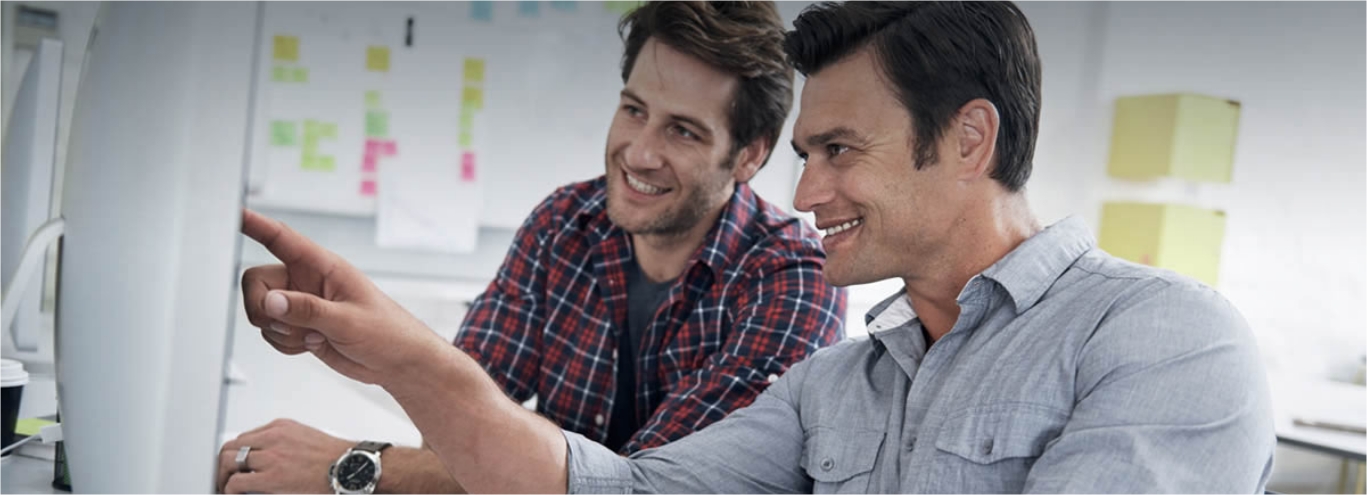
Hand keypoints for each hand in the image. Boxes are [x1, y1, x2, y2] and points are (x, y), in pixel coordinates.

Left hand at [216, 419, 350, 493]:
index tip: (234, 463)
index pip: (245, 436)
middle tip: (223, 476)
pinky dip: (230, 489)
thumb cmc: (334, 457)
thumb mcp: (305, 438)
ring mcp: (270, 457)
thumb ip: (282, 442)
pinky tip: (234, 494)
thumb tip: (265, 456)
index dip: (236, 452)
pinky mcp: (271, 477)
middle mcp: (272, 438)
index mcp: (280, 427)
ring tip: (225, 486)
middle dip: (224, 463)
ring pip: (230, 462)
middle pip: (232, 446)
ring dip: (224, 476)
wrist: (349, 467)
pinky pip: (237, 481)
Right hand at [239, 209, 447, 385]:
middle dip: (266, 309)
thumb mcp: (348, 320)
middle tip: (293, 324)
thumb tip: (272, 302)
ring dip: (282, 331)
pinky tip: (313, 345)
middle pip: (256, 283)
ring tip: (316, 336)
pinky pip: (271, 334)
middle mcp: (307, 281)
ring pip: (262, 313)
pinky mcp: (299, 327)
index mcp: (323, 266)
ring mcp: (302, 305)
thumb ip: (307, 310)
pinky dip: (286, 344)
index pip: (281, 239)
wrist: (397, 362)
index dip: (255, 225)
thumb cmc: (388, 332)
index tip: (232, 214)